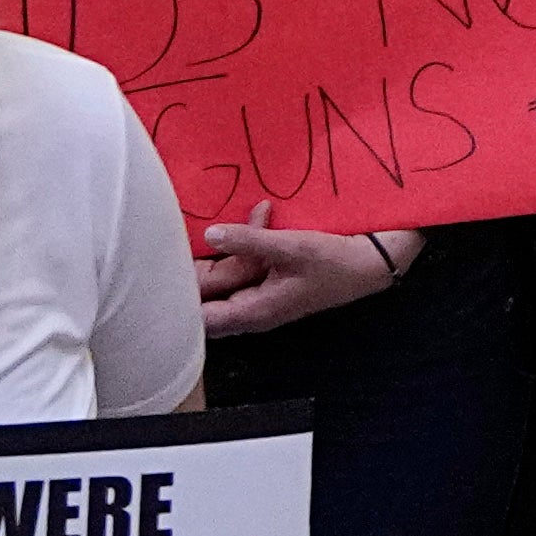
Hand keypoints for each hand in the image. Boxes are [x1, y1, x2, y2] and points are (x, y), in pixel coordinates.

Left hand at [192, 217, 411, 336]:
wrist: (368, 264)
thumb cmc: (332, 262)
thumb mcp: (290, 247)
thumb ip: (249, 241)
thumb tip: (209, 234)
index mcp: (254, 312)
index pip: (201, 320)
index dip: (180, 299)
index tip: (167, 269)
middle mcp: (252, 310)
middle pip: (205, 299)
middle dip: (194, 270)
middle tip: (182, 237)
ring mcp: (259, 296)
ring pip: (223, 279)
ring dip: (220, 252)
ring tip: (218, 221)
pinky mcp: (267, 280)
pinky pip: (242, 265)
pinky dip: (243, 245)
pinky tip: (260, 215)